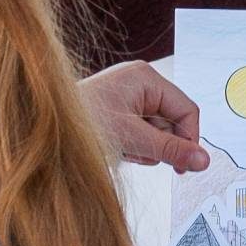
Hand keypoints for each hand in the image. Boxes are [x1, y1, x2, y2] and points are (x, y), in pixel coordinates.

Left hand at [80, 62, 208, 171]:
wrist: (41, 130)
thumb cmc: (83, 125)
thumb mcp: (132, 139)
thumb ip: (170, 150)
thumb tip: (204, 161)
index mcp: (146, 78)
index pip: (186, 110)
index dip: (189, 140)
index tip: (183, 167)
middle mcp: (140, 83)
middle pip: (171, 123)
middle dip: (158, 145)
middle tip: (138, 156)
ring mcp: (128, 96)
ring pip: (155, 131)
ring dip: (143, 148)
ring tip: (120, 150)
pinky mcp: (118, 110)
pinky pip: (139, 132)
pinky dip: (131, 146)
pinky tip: (114, 148)